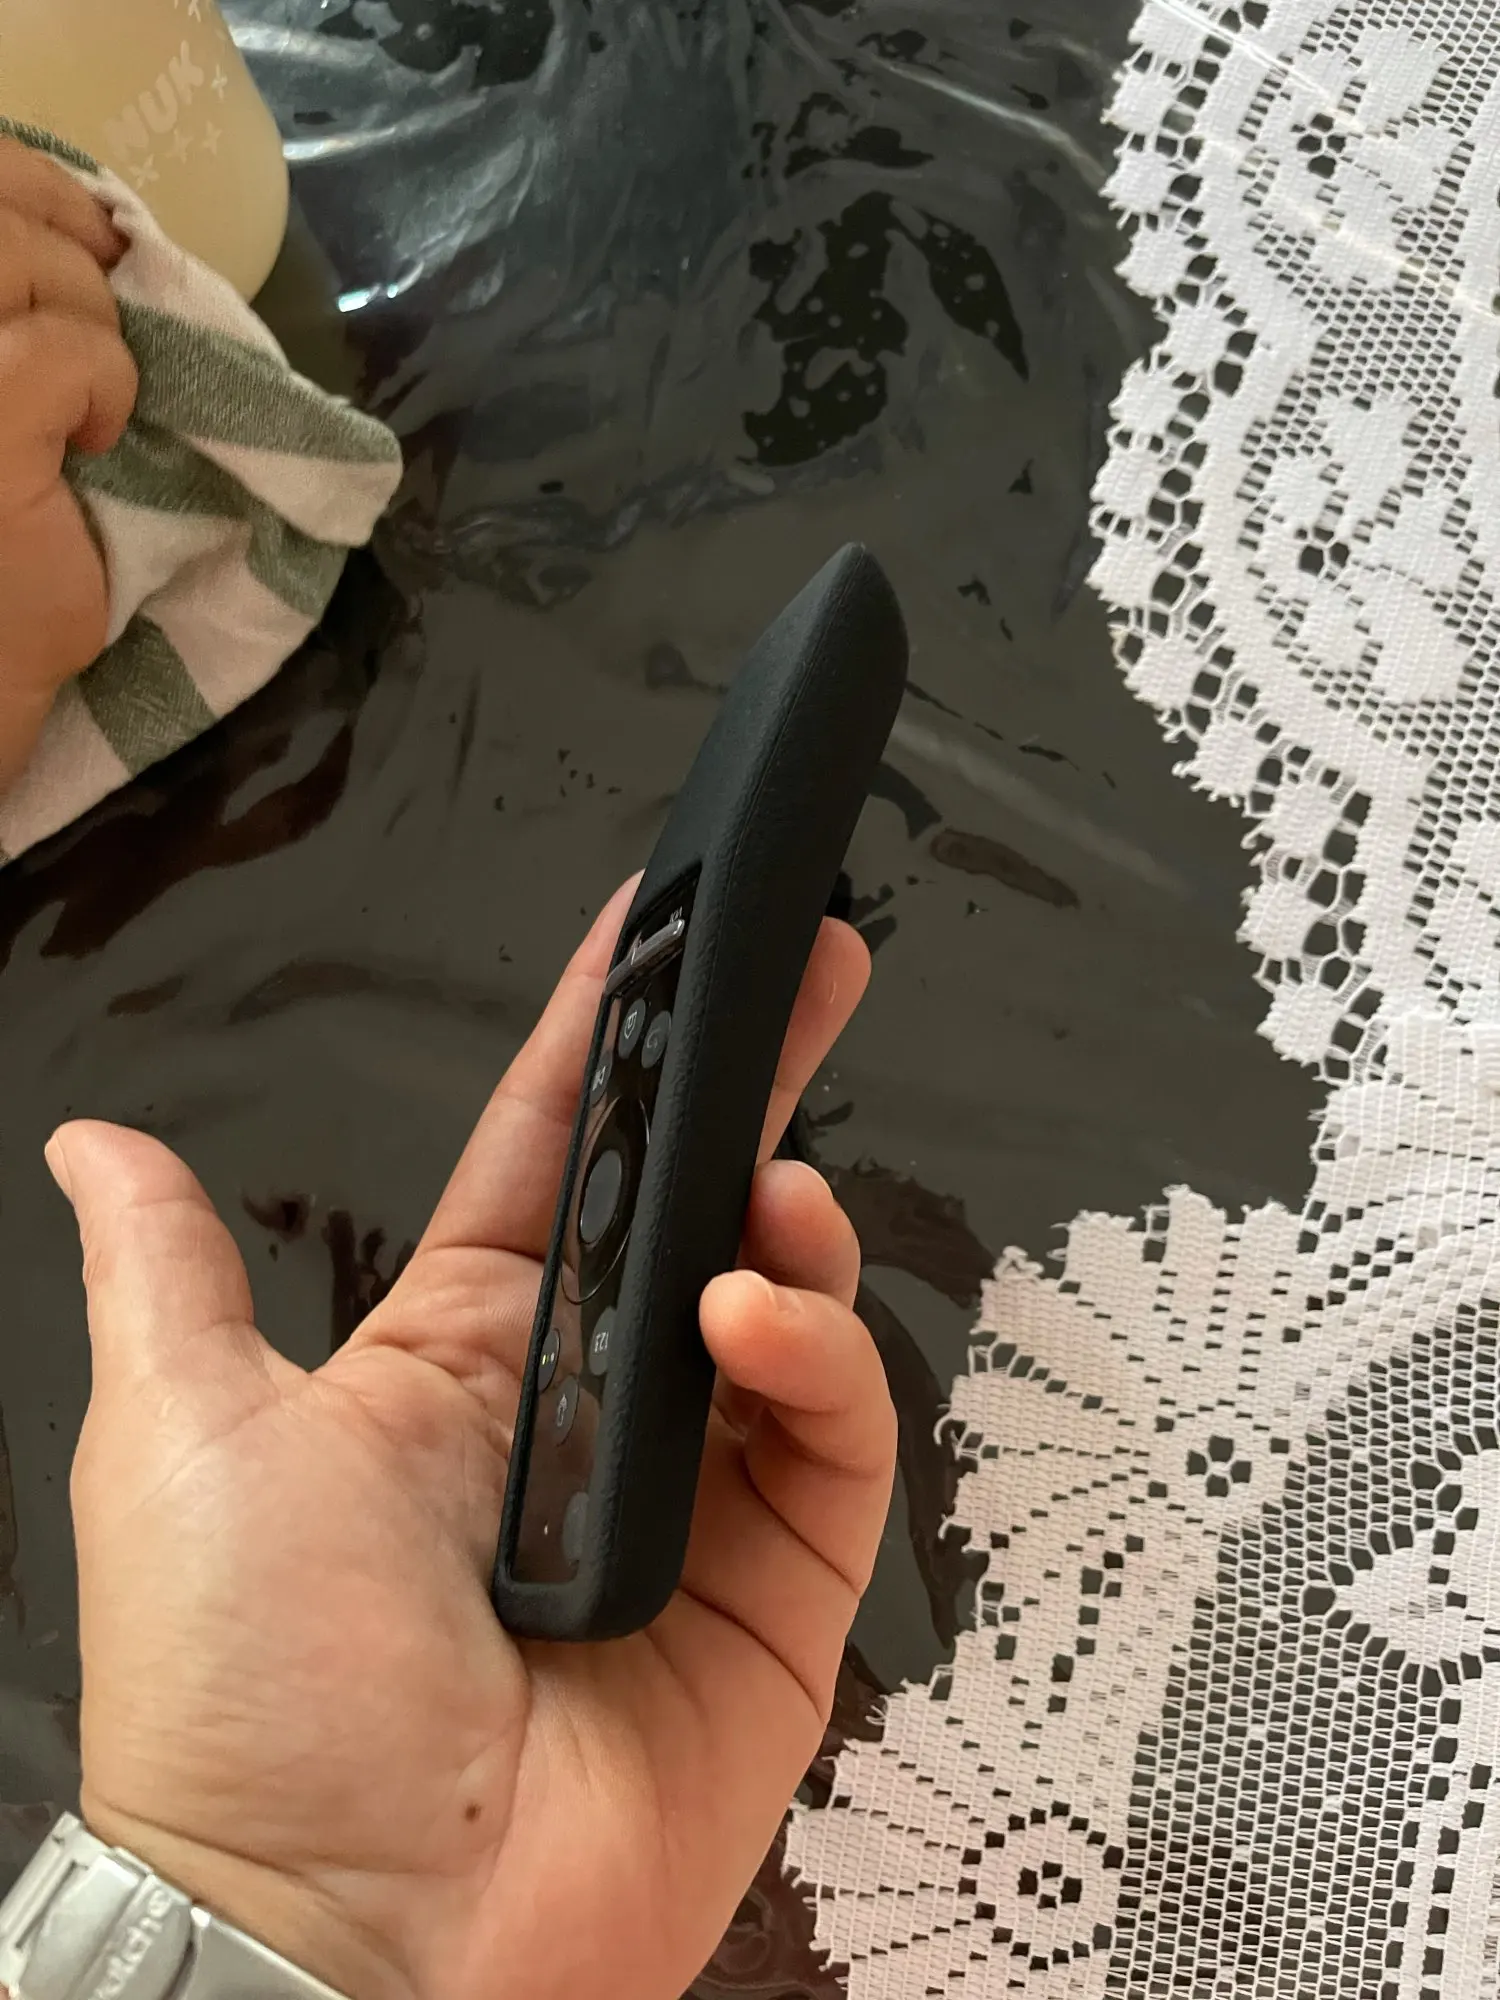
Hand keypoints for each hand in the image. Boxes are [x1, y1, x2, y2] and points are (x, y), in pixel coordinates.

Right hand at [0, 137, 136, 790]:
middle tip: (107, 336)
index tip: (90, 233)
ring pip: (24, 258)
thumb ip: (12, 307)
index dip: (31, 185)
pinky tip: (92, 445)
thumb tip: (90, 229)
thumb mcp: (1, 394)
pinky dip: (105, 385)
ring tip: (88, 403)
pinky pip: (72, 349)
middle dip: (70, 256)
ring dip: (88, 321)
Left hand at [47, 879, 894, 1999]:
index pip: (556, 1161)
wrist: (353, 1939)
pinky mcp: (783, 1594)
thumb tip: (98, 1145)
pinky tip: (755, 1321)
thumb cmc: (246, 1689)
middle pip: (697, 1208)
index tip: (661, 925)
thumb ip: (172, 1274)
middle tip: (817, 964)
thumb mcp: (184, 1435)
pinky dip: (816, 1360)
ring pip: (787, 1312)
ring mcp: (695, 1504)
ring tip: (758, 1194)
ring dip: (786, 1224)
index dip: (608, 1039)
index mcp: (458, 1361)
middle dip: (757, 1079)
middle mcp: (587, 1418)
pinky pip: (834, 1444)